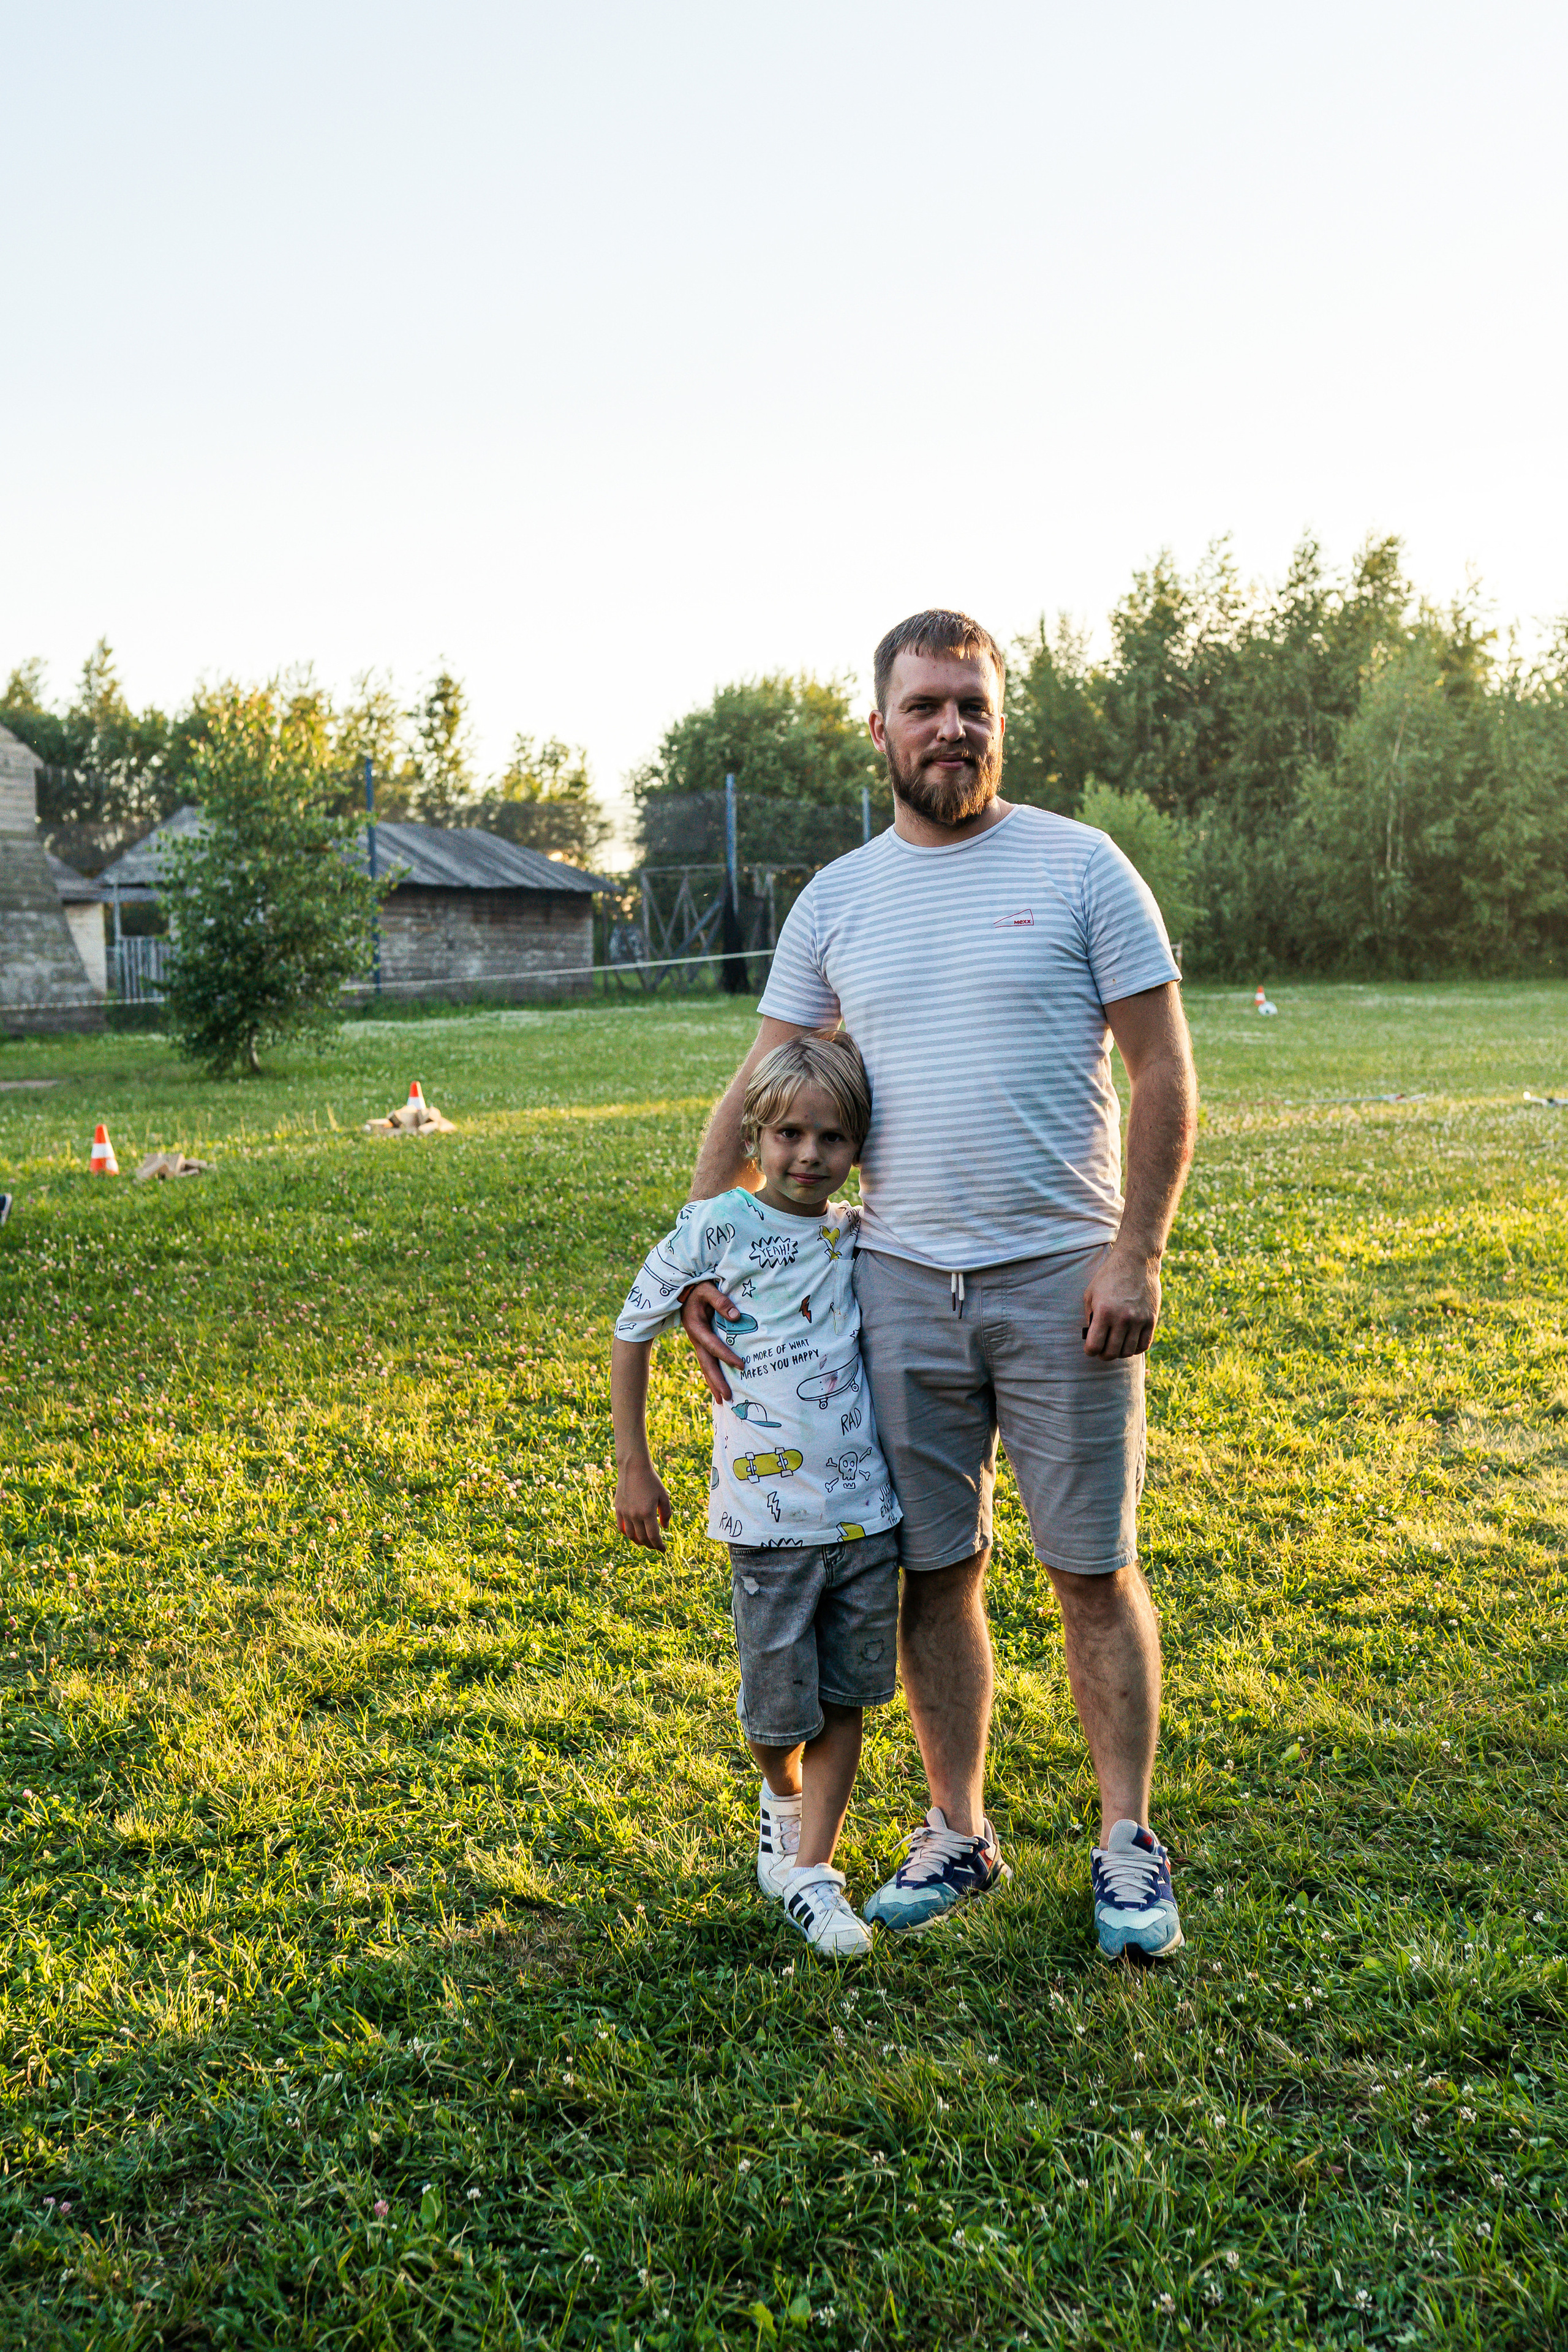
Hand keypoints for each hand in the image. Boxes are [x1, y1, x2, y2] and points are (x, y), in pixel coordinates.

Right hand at [615, 1460, 672, 1551]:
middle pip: (642, 1539)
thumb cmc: (651, 1481)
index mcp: (648, 1512)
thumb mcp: (664, 1496)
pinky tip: (634, 1534)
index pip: (653, 1537)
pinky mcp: (618, 1509)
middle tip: (656, 1546)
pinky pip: (621, 1527)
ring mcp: (624, 1513)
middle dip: (651, 1545)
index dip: (659, 1546)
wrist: (633, 1468)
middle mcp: (635, 1515)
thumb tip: (665, 1528)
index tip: (664, 1550)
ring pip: (630, 1535)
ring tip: (646, 1542)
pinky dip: (627, 1534)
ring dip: (639, 1541)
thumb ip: (666, 1513)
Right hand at [679, 1281, 746, 1404]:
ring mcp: (697, 1341)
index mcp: (696, 1327)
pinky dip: (712, 1375)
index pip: (714, 1345)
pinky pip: (707, 1361)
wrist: (684, 1289)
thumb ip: (721, 1301)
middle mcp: (695, 1338)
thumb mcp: (707, 1289)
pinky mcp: (701, 1341)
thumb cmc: (698, 1287)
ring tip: (722, 1401)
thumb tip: (737, 1317)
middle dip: (717, 1381)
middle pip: (706, 1364)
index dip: (727, 1356)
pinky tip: (718, 1386)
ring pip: (705, 1366)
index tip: (741, 1366)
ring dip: (713, 1383)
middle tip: (727, 1398)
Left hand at [1083, 1241, 1160, 1358]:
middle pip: (1111, 1353)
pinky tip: (1129, 1342)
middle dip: (1103, 1355)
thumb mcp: (1091, 1294)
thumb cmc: (1109, 1277)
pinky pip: (1145, 1344)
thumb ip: (1090, 1317)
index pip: (1095, 1346)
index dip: (1090, 1351)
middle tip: (1102, 1350)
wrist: (1136, 1262)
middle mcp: (1122, 1318)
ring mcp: (1139, 1320)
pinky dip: (1135, 1348)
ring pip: (1128, 1352)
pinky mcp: (1152, 1319)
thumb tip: (1092, 1338)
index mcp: (1104, 1312)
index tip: (1090, 1348)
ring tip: (1116, 1345)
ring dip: (1119, 1353)